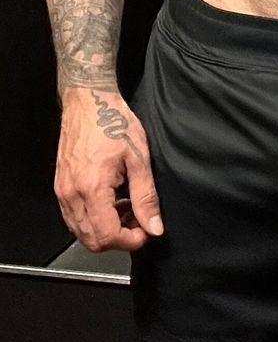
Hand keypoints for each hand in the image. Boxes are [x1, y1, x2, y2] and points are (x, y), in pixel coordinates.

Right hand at [55, 87, 163, 253]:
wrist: (89, 101)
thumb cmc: (112, 122)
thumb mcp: (138, 158)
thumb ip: (146, 197)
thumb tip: (154, 227)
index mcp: (91, 188)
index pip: (107, 236)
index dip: (131, 240)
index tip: (146, 231)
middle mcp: (71, 194)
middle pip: (91, 241)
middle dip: (119, 239)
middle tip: (139, 222)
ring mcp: (62, 191)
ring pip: (81, 232)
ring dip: (105, 230)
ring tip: (127, 210)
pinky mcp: (60, 187)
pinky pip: (74, 217)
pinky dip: (93, 220)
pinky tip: (111, 203)